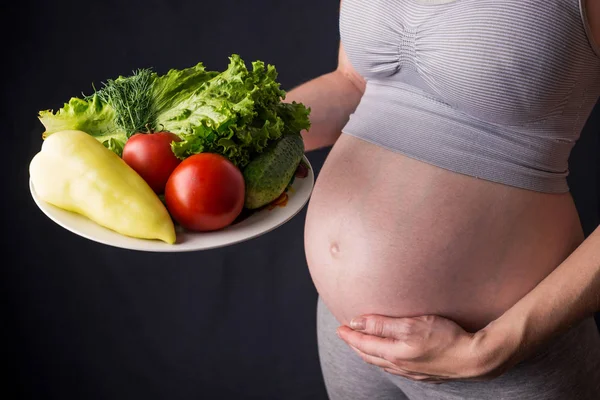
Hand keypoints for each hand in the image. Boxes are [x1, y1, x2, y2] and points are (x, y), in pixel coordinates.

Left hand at [336, 314, 522, 382]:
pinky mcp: (425, 374)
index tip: (340, 327)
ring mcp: (413, 373)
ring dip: (369, 353)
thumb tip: (356, 322)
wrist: (475, 359)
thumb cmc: (445, 337)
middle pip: (370, 356)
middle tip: (346, 334)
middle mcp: (401, 366)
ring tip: (363, 344)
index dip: (350, 335)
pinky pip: (396, 368)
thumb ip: (382, 323)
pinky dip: (385, 360)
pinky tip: (390, 356)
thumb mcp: (411, 324)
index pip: (364, 344)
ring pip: (383, 364)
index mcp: (394, 354)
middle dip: (355, 344)